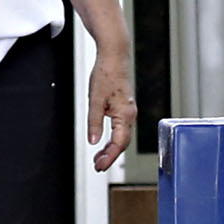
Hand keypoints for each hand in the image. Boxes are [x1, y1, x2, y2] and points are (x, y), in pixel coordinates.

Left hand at [85, 46, 137, 171]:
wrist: (114, 56)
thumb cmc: (106, 74)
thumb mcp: (95, 100)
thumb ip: (94, 122)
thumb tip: (93, 141)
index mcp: (124, 115)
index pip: (119, 144)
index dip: (109, 157)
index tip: (99, 166)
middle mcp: (130, 115)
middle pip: (122, 143)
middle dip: (110, 156)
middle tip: (97, 165)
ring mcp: (129, 111)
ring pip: (122, 137)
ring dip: (111, 149)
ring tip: (98, 157)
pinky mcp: (125, 107)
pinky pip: (121, 129)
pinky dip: (113, 139)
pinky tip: (104, 141)